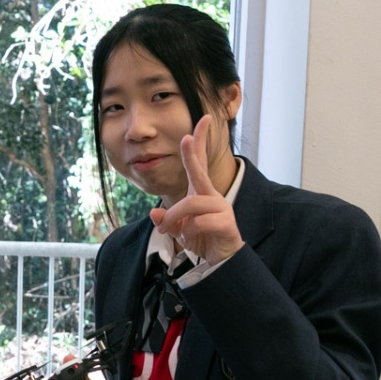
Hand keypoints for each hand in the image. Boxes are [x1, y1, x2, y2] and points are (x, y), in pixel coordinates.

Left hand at [150, 115, 242, 265]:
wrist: (222, 260)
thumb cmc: (202, 238)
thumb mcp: (179, 229)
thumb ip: (166, 220)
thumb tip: (154, 213)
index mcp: (200, 192)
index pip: (200, 162)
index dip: (200, 140)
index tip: (204, 119)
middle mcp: (211, 195)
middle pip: (199, 171)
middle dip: (191, 154)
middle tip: (186, 138)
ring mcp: (220, 207)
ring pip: (191, 203)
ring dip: (175, 217)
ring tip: (170, 230)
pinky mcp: (225, 222)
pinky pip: (199, 222)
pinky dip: (188, 231)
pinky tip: (189, 237)